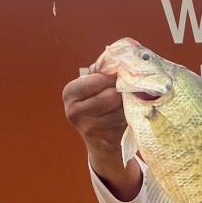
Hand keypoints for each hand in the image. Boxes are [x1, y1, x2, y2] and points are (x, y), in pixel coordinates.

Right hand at [62, 73, 141, 200]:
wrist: (101, 141)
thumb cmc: (99, 106)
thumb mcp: (93, 87)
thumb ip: (102, 73)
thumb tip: (118, 60)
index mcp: (70, 92)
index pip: (98, 79)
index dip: (114, 77)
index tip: (122, 75)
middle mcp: (74, 111)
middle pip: (111, 95)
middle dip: (123, 92)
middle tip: (128, 91)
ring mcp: (89, 128)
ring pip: (121, 109)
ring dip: (129, 106)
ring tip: (127, 104)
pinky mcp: (105, 139)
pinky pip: (126, 122)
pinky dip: (131, 117)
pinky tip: (128, 116)